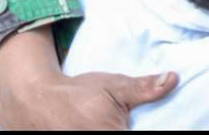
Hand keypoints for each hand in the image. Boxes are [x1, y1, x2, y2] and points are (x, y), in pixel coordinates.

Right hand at [0, 28, 176, 128]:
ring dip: (123, 128)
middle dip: (136, 126)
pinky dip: (106, 131)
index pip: (144, 134)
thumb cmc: (77, 93)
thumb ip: (145, 88)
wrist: (34, 100)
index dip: (155, 128)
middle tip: (127, 119)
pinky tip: (107, 125)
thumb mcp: (114, 86)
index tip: (162, 123)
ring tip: (117, 121)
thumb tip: (173, 78)